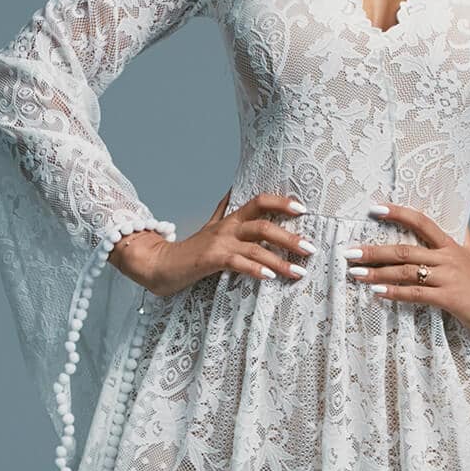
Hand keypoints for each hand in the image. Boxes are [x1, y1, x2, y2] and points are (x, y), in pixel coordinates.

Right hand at [109, 191, 316, 297]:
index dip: (282, 202)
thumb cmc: (189, 250)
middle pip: (264, 225)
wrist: (159, 264)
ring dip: (280, 260)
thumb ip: (223, 211)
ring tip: (298, 271)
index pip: (259, 201)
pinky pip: (237, 263)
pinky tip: (269, 277)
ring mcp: (218, 243)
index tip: (303, 209)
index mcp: (230, 219)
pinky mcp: (210, 260)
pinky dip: (255, 269)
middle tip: (310, 249)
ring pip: (255, 247)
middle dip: (290, 237)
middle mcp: (227, 228)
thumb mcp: (209, 227)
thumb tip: (233, 192)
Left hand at [344, 206, 469, 335]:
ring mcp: (447, 277)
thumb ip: (462, 238)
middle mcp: (447, 258)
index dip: (398, 213)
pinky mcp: (448, 298)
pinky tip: (378, 292)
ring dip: (378, 273)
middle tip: (349, 252)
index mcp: (450, 245)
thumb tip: (460, 223)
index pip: (421, 221)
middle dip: (374, 251)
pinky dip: (395, 292)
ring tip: (355, 273)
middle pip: (405, 249)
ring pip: (406, 271)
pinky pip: (416, 293)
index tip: (374, 209)